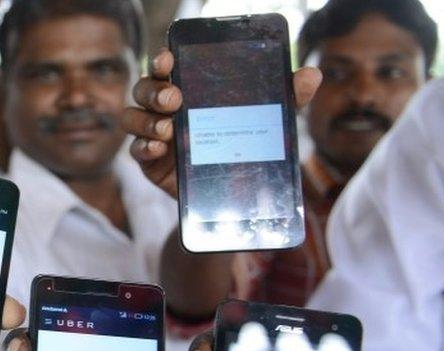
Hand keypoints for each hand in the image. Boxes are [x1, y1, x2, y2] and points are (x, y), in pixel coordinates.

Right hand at [123, 49, 322, 198]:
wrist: (231, 195)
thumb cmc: (241, 148)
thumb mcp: (266, 122)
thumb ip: (285, 98)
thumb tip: (311, 76)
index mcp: (188, 91)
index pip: (166, 69)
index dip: (162, 62)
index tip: (169, 60)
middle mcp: (165, 109)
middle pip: (143, 89)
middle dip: (154, 91)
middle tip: (174, 99)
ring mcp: (154, 135)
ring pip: (132, 117)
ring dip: (146, 120)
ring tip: (167, 130)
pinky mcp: (149, 162)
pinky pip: (134, 150)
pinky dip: (143, 147)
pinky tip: (158, 148)